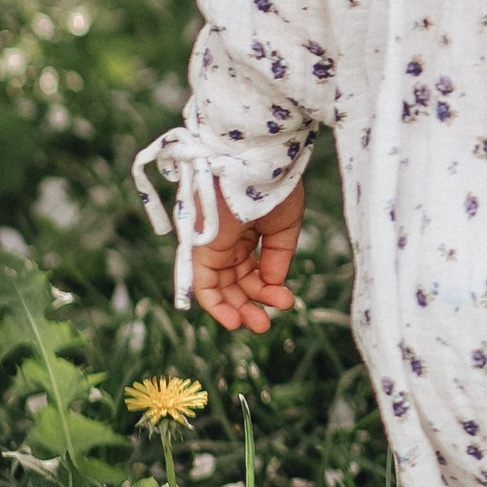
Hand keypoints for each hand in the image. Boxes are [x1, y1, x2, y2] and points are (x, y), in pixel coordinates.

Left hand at [191, 179, 303, 334]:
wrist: (258, 161)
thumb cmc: (274, 184)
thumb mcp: (284, 225)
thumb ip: (278, 258)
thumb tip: (273, 287)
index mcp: (245, 229)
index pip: (251, 267)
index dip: (266, 287)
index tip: (285, 300)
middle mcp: (225, 239)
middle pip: (234, 281)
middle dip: (250, 304)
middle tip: (265, 324)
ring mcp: (211, 244)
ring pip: (219, 287)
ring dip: (236, 310)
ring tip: (259, 325)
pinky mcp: (200, 248)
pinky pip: (203, 285)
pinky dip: (217, 306)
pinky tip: (235, 321)